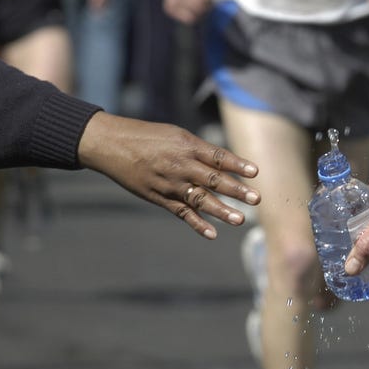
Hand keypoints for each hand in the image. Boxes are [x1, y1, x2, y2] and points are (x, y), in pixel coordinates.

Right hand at [77, 112, 260, 238]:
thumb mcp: (175, 134)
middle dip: (236, 190)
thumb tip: (224, 164)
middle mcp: (180, 165)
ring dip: (221, 211)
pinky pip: (181, 213)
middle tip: (256, 199)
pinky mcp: (159, 197)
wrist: (112, 144)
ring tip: (240, 219)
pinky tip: (212, 233)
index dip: (237, 164)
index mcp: (187, 145)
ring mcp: (170, 183)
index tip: (255, 172)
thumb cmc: (147, 136)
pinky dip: (196, 224)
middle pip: (213, 179)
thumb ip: (199, 150)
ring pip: (200, 199)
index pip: (218, 156)